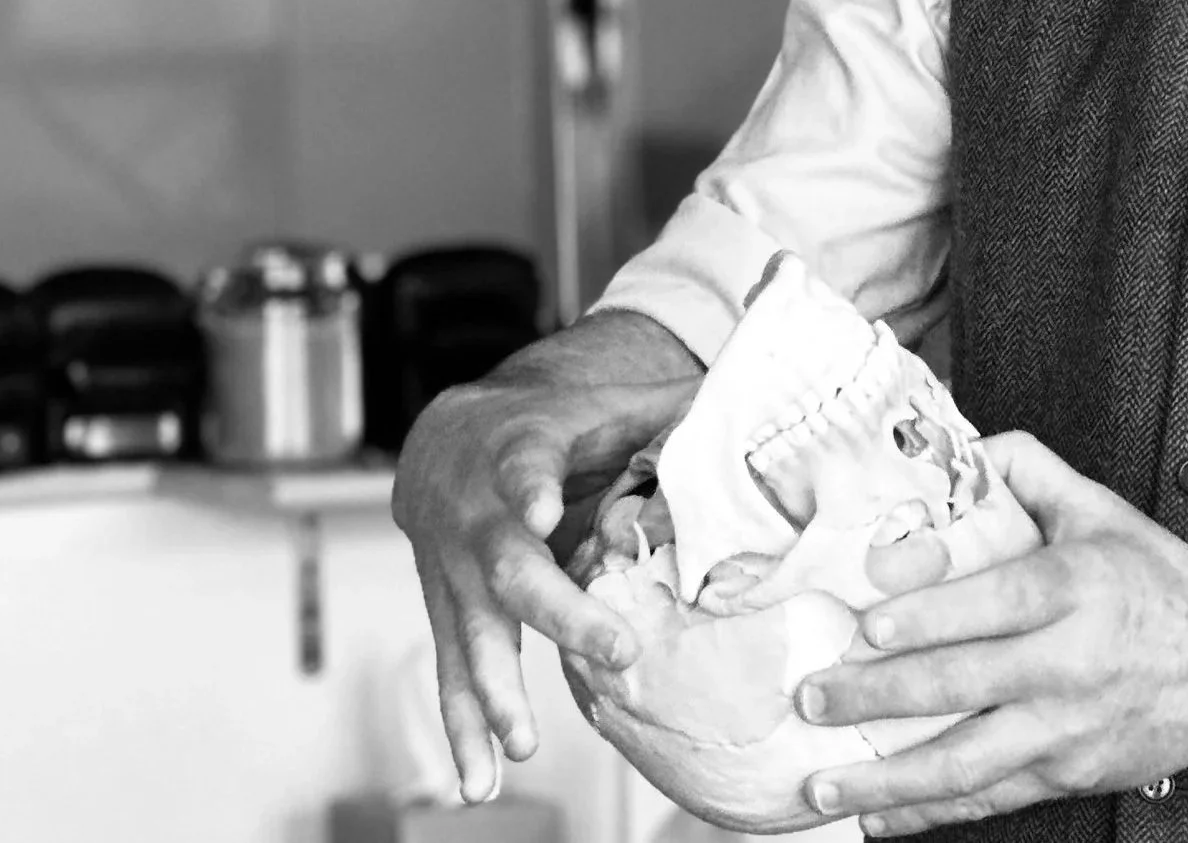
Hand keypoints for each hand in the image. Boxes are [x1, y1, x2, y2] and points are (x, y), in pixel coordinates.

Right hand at [391, 359, 696, 799]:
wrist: (444, 442)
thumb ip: (662, 413)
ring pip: (473, 631)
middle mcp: (481, 518)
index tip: (542, 509)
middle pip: (510, 565)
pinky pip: (454, 672)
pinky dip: (464, 728)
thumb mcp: (598, 405)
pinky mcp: (450, 613)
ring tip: (521, 744)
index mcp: (520, 455)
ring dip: (495, 691)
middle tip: (615, 649)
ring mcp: (457, 573)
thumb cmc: (544, 426)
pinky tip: (478, 781)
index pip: (525, 467)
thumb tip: (744, 414)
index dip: (530, 487)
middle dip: (557, 611)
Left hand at [791, 431, 1187, 833]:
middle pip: (963, 685)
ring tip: (821, 783)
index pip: (992, 604)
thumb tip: (954, 441)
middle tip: (812, 697)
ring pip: (968, 762)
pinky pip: (990, 799)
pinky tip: (876, 816)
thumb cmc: (1159, 580)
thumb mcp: (1101, 509)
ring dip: (889, 778)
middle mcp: (1070, 663)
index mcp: (1074, 588)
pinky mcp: (1070, 774)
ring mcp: (1069, 729)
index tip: (864, 628)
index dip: (926, 617)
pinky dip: (930, 812)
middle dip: (878, 697)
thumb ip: (1026, 469)